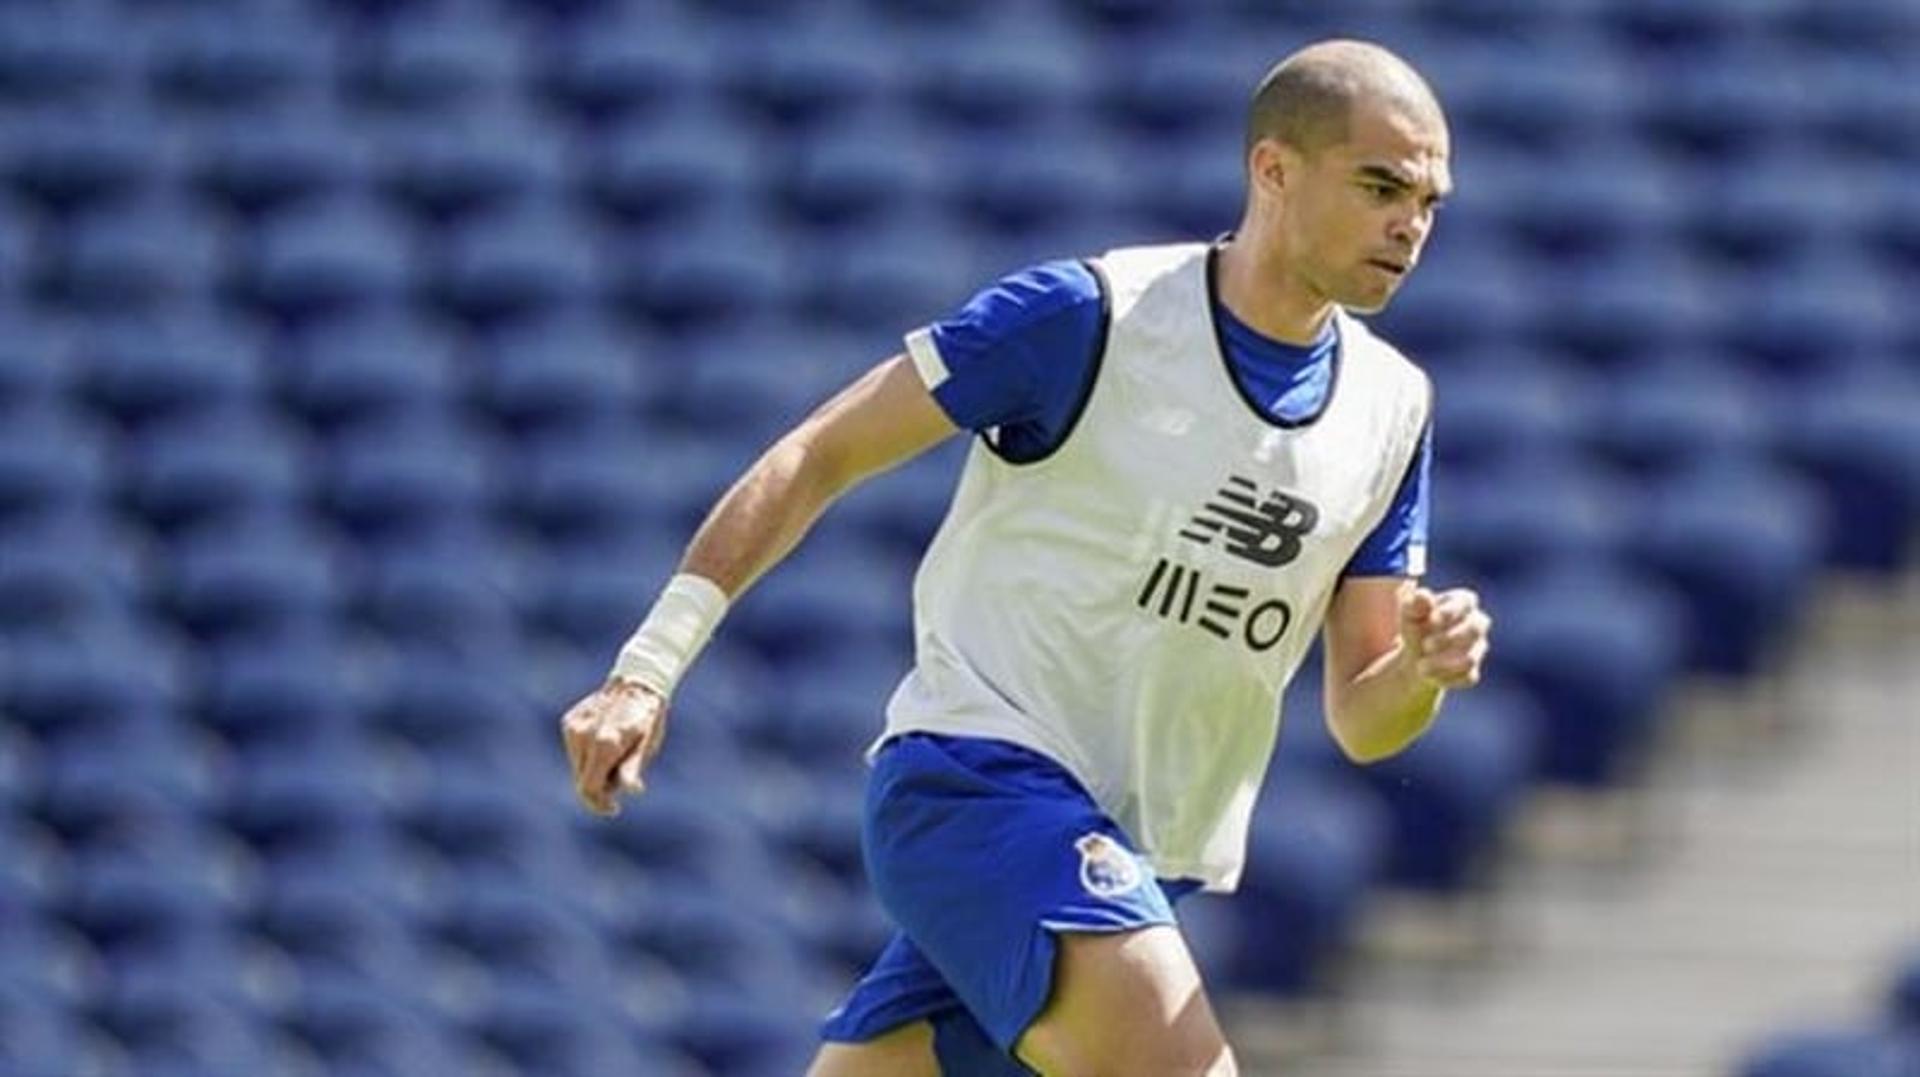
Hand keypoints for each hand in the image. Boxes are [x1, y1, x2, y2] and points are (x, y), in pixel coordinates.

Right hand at [561, 677, 669, 816]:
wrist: (636, 683)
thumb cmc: (646, 718)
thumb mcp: (646, 745)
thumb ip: (632, 769)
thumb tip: (633, 790)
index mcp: (604, 745)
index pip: (588, 789)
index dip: (598, 804)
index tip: (614, 809)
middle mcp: (583, 736)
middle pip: (581, 780)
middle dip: (599, 788)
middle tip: (622, 777)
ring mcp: (573, 728)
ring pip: (576, 766)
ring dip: (593, 771)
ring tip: (616, 755)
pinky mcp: (569, 721)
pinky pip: (575, 750)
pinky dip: (588, 755)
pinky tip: (605, 741)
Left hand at [1399, 585, 1490, 689]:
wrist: (1415, 657)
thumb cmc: (1415, 626)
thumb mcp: (1409, 614)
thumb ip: (1414, 604)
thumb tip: (1422, 596)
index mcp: (1462, 602)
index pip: (1467, 601)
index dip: (1451, 611)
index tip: (1432, 620)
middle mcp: (1477, 624)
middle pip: (1475, 629)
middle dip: (1449, 639)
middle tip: (1425, 645)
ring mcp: (1478, 648)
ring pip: (1471, 658)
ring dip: (1443, 664)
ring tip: (1420, 666)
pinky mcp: (1473, 671)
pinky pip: (1467, 677)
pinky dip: (1445, 678)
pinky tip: (1428, 676)